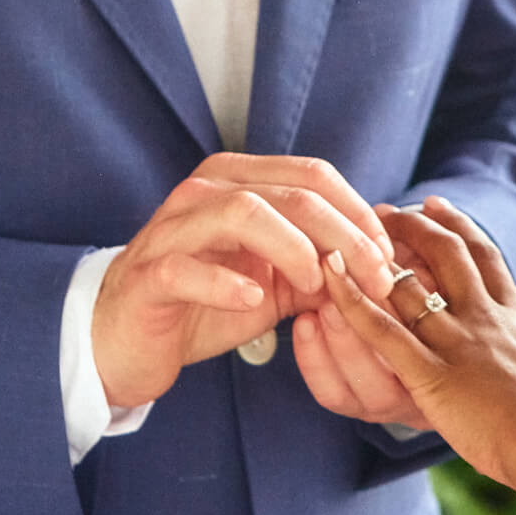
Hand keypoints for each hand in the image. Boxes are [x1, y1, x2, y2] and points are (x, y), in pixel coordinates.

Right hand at [92, 155, 396, 409]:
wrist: (126, 338)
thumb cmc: (202, 303)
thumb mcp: (272, 282)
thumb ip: (318, 266)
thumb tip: (380, 268)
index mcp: (238, 180)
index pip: (313, 176)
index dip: (359, 214)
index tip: (389, 258)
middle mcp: (205, 191)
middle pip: (292, 194)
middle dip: (346, 236)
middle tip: (375, 279)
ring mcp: (173, 228)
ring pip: (244, 213)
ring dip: (295, 250)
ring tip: (318, 286)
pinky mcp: (149, 273)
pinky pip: (187, 267)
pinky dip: (227, 283)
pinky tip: (254, 301)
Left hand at [315, 198, 515, 486]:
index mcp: (515, 319)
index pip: (485, 257)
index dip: (459, 225)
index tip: (436, 204)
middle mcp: (485, 319)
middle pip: (447, 253)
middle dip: (413, 225)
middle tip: (385, 210)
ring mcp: (457, 343)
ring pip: (410, 283)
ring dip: (376, 255)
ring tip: (348, 236)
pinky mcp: (432, 374)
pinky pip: (384, 331)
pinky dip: (353, 302)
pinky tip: (331, 282)